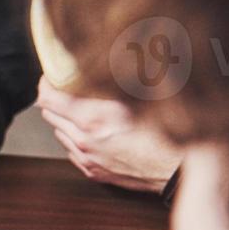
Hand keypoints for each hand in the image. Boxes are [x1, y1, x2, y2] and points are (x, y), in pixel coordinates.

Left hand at [37, 79, 179, 192]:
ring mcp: (87, 159)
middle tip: (66, 87)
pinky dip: (76, 138)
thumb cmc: (169, 131)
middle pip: (49, 115)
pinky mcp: (94, 172)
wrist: (181, 170)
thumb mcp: (143, 95)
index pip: (48, 98)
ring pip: (60, 133)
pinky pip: (72, 151)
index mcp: (93, 120)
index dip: (47, 82)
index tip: (52, 74)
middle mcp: (85, 141)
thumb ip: (117, 78)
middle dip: (55, 98)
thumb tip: (105, 57)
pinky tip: (94, 131)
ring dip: (65, 119)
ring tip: (82, 108)